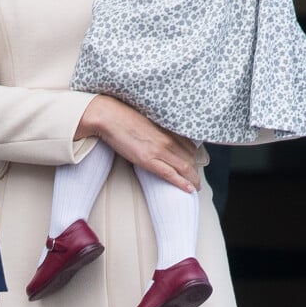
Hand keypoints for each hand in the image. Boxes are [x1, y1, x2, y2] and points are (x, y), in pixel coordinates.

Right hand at [78, 95, 199, 192]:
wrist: (110, 116)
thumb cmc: (124, 117)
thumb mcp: (148, 121)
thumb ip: (158, 130)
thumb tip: (160, 137)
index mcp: (167, 129)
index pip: (190, 146)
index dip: (194, 158)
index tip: (194, 165)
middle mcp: (167, 139)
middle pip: (190, 158)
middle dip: (195, 171)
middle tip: (196, 180)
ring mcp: (159, 150)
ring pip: (185, 168)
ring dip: (193, 179)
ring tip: (195, 187)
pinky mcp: (148, 159)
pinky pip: (171, 174)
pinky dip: (182, 183)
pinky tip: (190, 189)